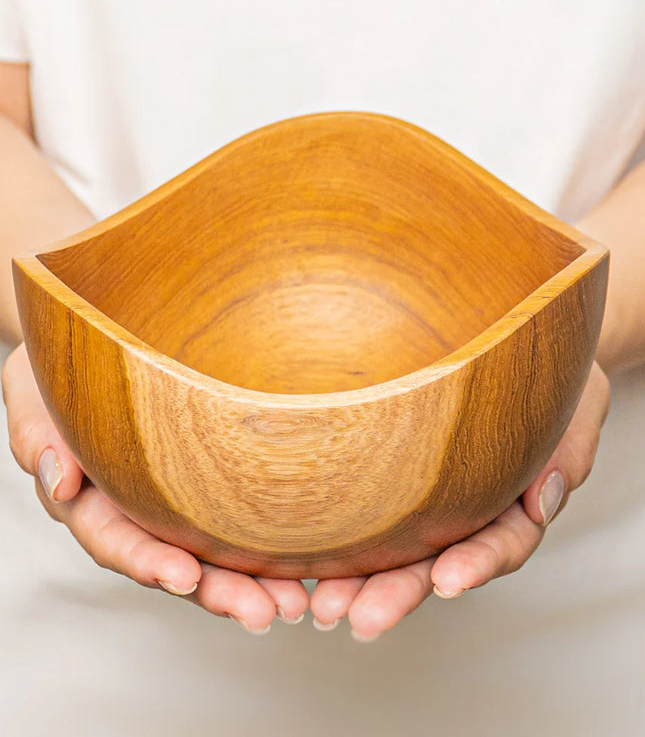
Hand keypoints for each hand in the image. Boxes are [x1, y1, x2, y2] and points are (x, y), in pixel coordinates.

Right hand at [2, 343, 308, 632]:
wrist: (101, 343)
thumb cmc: (63, 368)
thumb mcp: (35, 392)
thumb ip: (38, 434)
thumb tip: (59, 480)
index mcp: (90, 498)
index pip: (115, 539)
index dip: (147, 561)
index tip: (184, 576)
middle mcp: (135, 510)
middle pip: (174, 561)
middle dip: (218, 592)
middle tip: (263, 613)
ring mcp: (173, 501)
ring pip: (212, 551)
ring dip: (250, 582)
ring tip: (294, 601)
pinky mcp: (207, 483)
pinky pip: (234, 518)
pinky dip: (265, 545)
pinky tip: (302, 560)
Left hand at [310, 362, 609, 640]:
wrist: (510, 343)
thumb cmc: (550, 378)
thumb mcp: (577, 403)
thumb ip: (568, 451)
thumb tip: (543, 501)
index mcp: (517, 500)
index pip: (504, 541)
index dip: (479, 563)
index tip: (450, 582)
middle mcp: (469, 508)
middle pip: (438, 559)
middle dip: (401, 591)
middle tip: (363, 618)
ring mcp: (430, 498)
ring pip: (396, 546)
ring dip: (361, 580)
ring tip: (324, 604)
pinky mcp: (395, 479)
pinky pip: (368, 511)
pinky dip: (342, 539)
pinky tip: (309, 560)